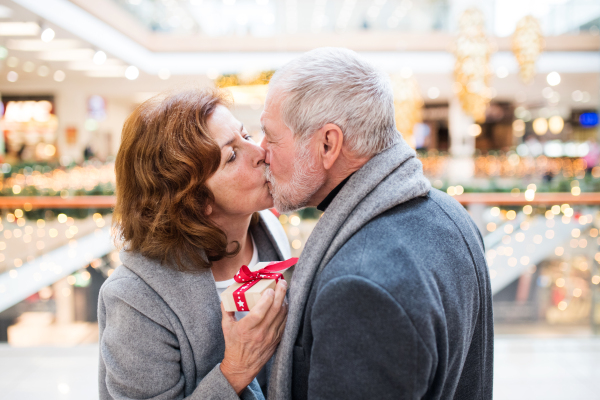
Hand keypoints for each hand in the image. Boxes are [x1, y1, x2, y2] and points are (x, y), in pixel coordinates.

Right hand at [220, 279, 287, 394]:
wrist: (242, 366)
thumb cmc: (233, 345)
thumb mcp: (226, 327)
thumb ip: (226, 310)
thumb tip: (226, 296)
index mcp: (246, 328)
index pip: (259, 312)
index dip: (267, 299)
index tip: (269, 289)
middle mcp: (260, 333)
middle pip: (275, 310)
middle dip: (281, 293)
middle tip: (282, 282)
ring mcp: (271, 337)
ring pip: (282, 315)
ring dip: (285, 301)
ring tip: (284, 290)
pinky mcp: (277, 340)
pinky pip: (285, 323)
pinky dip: (287, 312)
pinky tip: (285, 304)